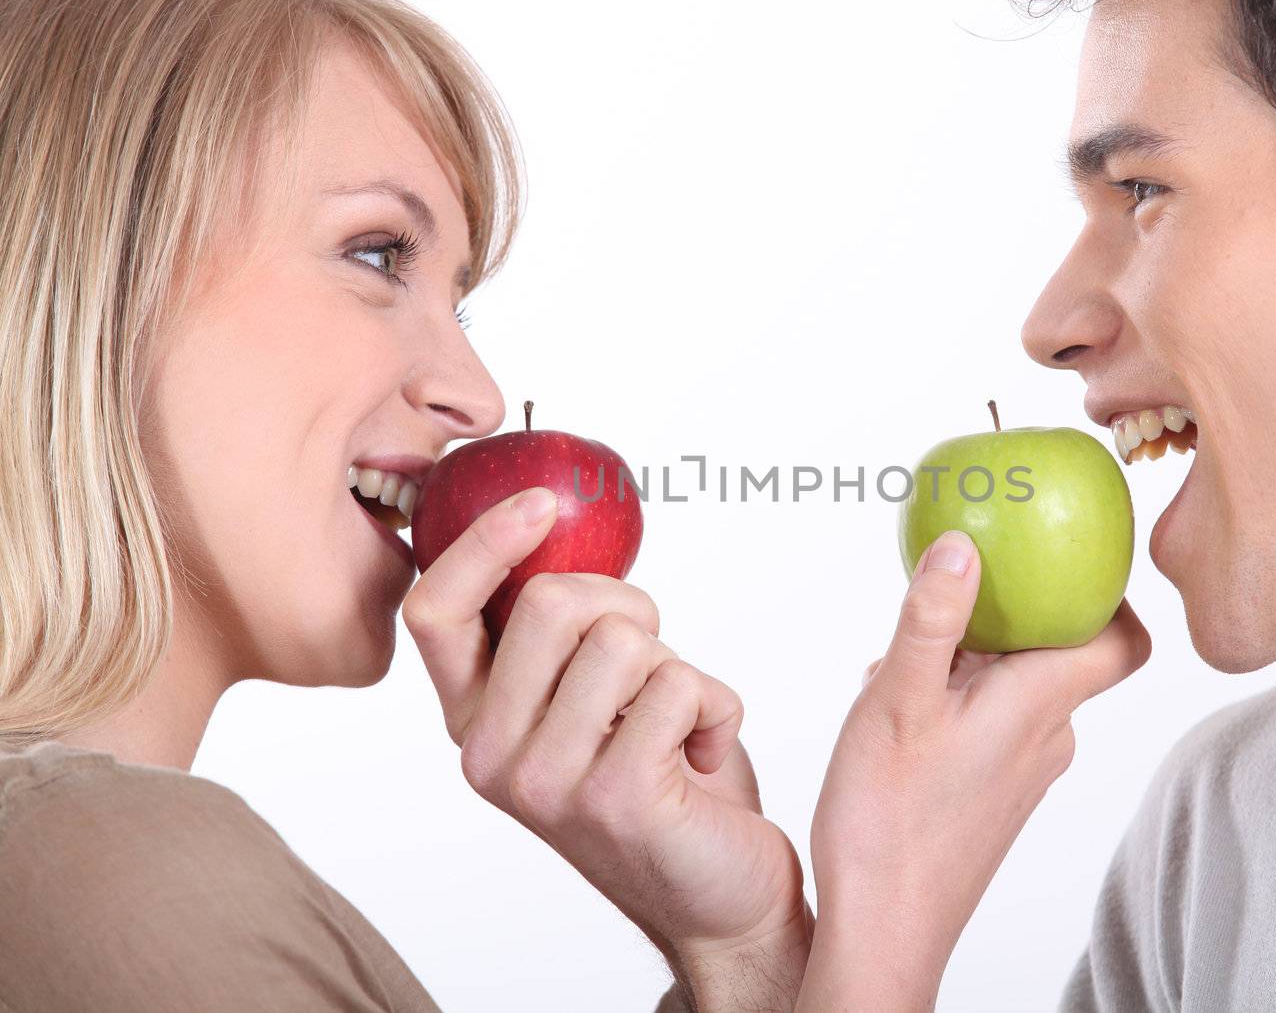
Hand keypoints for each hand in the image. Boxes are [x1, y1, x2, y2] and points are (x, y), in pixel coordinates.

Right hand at [402, 487, 811, 1011]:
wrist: (716, 895)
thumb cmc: (658, 781)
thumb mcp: (586, 703)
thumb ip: (560, 639)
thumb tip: (559, 530)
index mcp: (474, 720)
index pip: (433, 612)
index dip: (482, 544)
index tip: (540, 504)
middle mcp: (490, 755)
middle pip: (551, 602)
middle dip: (628, 608)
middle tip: (652, 663)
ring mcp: (547, 781)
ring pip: (625, 641)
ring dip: (677, 666)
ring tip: (675, 723)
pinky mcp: (615, 797)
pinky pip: (681, 685)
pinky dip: (717, 705)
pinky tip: (701, 756)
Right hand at [797, 530, 1150, 1011]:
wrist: (885, 928)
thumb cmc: (890, 822)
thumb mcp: (898, 700)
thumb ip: (932, 619)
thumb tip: (963, 543)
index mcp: (1040, 704)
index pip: (1124, 640)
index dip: (1114, 596)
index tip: (1070, 559)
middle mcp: (1046, 737)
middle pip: (1062, 652)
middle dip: (1013, 615)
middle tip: (957, 592)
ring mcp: (1021, 771)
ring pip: (1018, 687)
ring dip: (972, 659)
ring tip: (907, 659)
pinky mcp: (994, 795)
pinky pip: (992, 723)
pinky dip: (956, 698)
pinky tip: (898, 709)